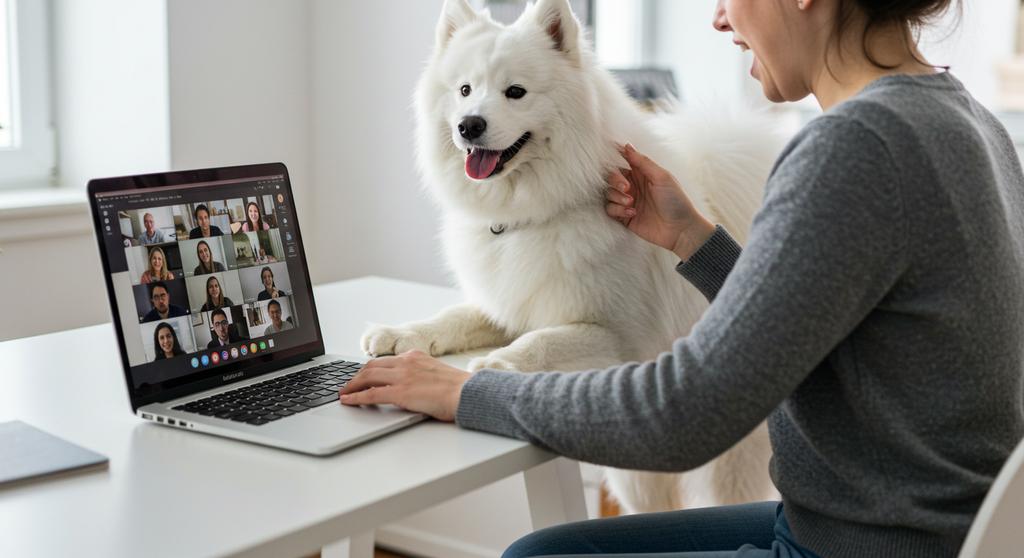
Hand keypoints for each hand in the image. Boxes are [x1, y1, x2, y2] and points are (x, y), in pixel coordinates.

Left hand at [339, 350, 470, 421]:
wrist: (468, 394)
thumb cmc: (458, 389)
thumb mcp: (436, 373)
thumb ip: (419, 375)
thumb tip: (409, 386)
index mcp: (415, 356)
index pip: (384, 360)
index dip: (368, 369)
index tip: (361, 376)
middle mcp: (406, 362)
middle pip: (371, 366)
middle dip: (356, 377)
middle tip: (347, 386)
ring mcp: (403, 377)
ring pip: (367, 377)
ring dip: (352, 386)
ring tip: (344, 394)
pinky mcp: (401, 393)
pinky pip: (372, 394)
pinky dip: (356, 397)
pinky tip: (348, 401)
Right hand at [606, 144, 715, 260]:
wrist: (680, 229)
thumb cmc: (676, 201)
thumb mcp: (661, 177)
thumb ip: (643, 162)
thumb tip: (627, 145)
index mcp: (642, 173)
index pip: (623, 161)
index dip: (614, 158)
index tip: (610, 158)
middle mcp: (632, 186)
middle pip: (611, 176)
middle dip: (615, 180)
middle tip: (627, 188)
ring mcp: (627, 201)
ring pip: (608, 193)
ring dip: (617, 197)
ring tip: (632, 203)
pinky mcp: (624, 217)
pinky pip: (610, 209)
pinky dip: (618, 210)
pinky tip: (632, 213)